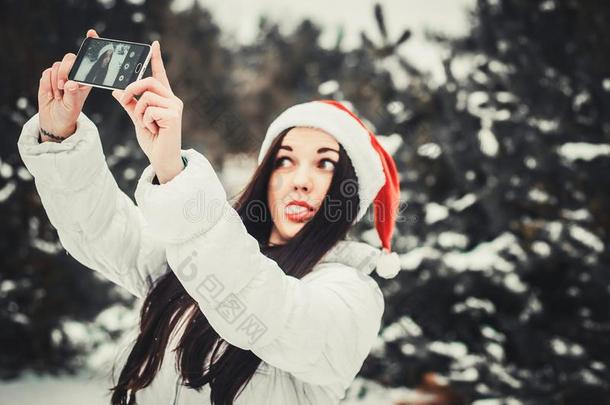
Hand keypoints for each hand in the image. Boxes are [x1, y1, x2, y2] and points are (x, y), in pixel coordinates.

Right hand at [38, 29, 98, 139]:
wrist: (55, 119)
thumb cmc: (69, 113)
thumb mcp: (74, 106)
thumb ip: (72, 94)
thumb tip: (70, 83)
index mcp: (86, 78)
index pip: (90, 59)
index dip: (91, 44)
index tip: (92, 33)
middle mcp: (74, 73)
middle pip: (69, 59)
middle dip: (65, 71)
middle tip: (63, 86)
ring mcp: (61, 74)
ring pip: (57, 66)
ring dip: (56, 82)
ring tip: (59, 95)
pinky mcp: (48, 76)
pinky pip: (46, 73)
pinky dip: (47, 84)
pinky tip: (52, 94)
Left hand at [112, 41, 183, 183]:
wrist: (162, 159)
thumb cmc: (154, 141)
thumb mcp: (138, 119)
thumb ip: (129, 104)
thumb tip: (116, 91)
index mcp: (165, 99)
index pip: (160, 75)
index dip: (157, 59)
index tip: (154, 44)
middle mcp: (172, 100)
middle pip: (149, 82)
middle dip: (132, 88)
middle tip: (123, 98)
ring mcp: (174, 107)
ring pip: (146, 97)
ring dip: (138, 112)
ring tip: (146, 125)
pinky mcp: (173, 116)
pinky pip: (148, 110)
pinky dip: (145, 121)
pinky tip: (154, 131)